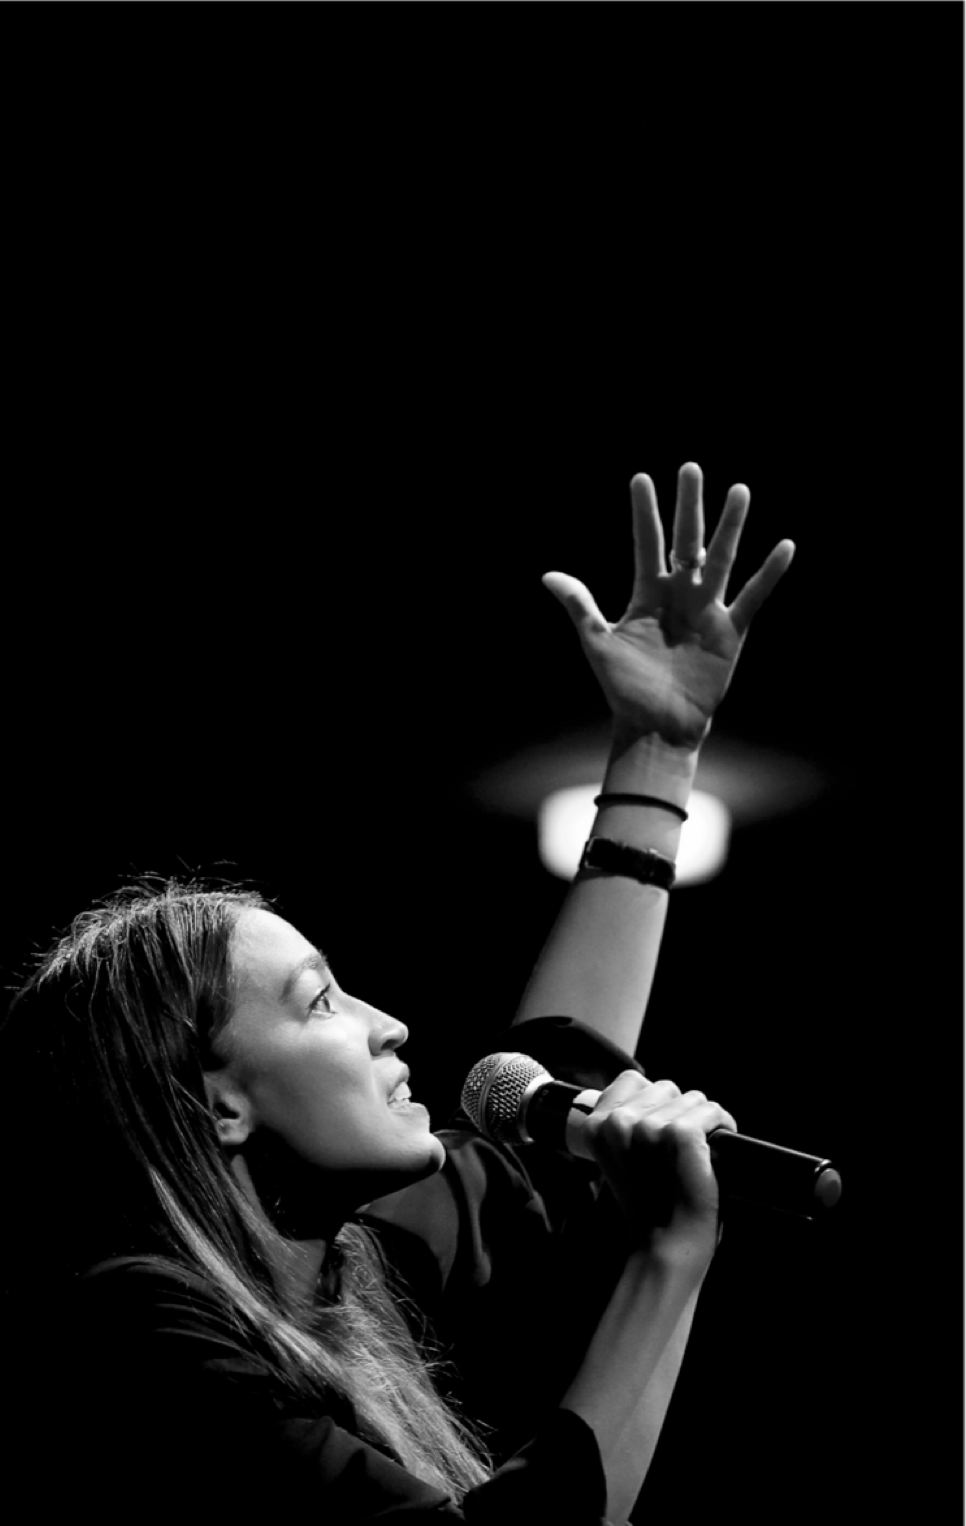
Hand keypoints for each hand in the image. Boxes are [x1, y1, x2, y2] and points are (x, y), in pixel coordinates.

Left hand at [543, 462, 794, 748]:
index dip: (644, 513)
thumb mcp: (598, 643)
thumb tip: (548, 575)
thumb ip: (580, 605)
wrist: (655, 725)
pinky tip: (784, 546)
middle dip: (689, 506)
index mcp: (647, 594)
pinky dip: (769, 574)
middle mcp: (679, 595)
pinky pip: (753, 597)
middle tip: (692, 468)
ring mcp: (707, 610)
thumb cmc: (624, 688)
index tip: (641, 478)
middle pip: (686, 541)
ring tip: (739, 491)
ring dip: (730, 526)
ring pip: (721, 559)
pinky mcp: (731, 631)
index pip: (646, 544)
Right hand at [582, 1069, 737, 1266]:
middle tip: (678, 1151)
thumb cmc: (649, 1204)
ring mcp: (650, 1127)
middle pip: (665, 1087)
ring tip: (696, 1154)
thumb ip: (626, 1123)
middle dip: (678, 1112)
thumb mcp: (620, 1156)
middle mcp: (620, 1122)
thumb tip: (655, 1092)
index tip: (660, 1131)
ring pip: (692, 1098)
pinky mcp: (681, 1134)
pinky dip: (723, 1125)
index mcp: (597, 1125)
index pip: (631, 1079)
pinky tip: (715, 1149)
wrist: (666, 1246)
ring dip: (702, 1121)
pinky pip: (713, 1111)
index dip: (652, 1102)